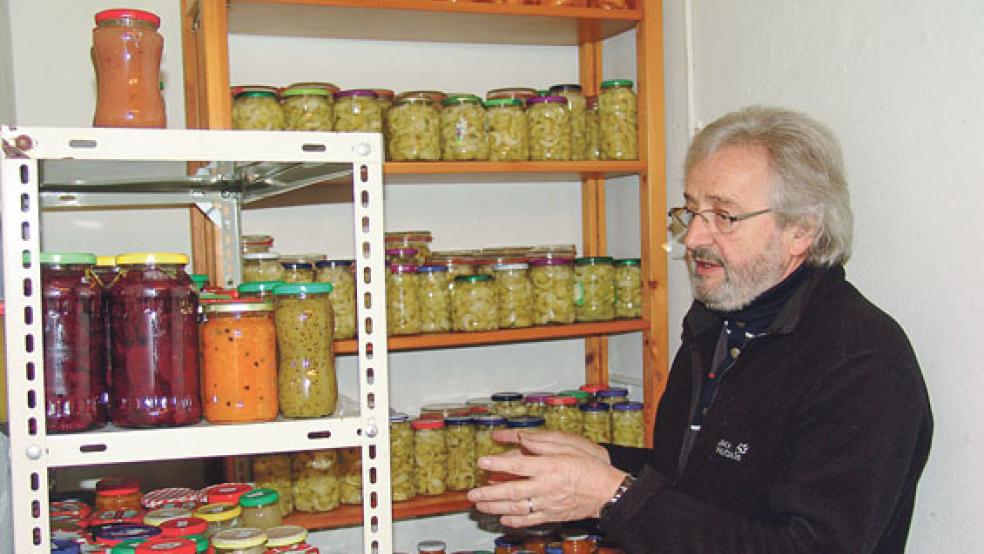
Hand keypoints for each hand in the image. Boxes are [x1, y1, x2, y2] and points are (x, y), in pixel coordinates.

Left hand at [467, 430, 626, 527]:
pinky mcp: (552, 515)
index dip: (498, 463)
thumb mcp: (570, 447)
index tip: (482, 462)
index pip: (518, 465)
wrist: (608, 492)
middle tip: (472, 494)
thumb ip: (543, 444)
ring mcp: (548, 504)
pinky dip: (514, 521)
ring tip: (480, 506)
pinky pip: (530, 520)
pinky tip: (503, 519)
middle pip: (511, 491)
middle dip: (488, 493)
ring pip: (516, 508)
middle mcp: (545, 487)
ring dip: (495, 508)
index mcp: (549, 467)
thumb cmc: (590, 466)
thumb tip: (523, 439)